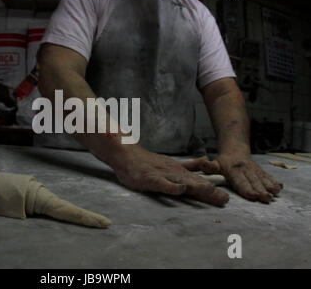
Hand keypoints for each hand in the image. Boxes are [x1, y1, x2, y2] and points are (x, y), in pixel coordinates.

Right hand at [110, 145, 228, 206]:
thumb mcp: (172, 162)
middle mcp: (174, 172)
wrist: (128, 154)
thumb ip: (189, 164)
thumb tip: (206, 161)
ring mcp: (162, 175)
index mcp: (180, 170)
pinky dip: (171, 186)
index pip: (198, 181)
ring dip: (196, 187)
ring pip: (181, 181)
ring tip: (210, 192)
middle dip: (209, 191)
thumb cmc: (148, 162)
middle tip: (224, 199)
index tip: (226, 198)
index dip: (212, 189)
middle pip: (193, 183)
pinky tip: (180, 190)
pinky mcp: (150, 179)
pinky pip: (162, 183)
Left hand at [182, 153, 282, 202]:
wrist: (235, 151)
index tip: (253, 195)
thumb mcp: (215, 164)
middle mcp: (245, 171)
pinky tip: (279, 187)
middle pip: (253, 182)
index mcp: (234, 171)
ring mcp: (254, 171)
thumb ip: (208, 166)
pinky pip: (267, 176)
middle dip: (260, 190)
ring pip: (262, 179)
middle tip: (266, 198)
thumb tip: (202, 163)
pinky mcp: (260, 171)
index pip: (240, 181)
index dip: (246, 188)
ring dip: (269, 186)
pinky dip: (274, 181)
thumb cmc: (223, 162)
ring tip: (274, 194)